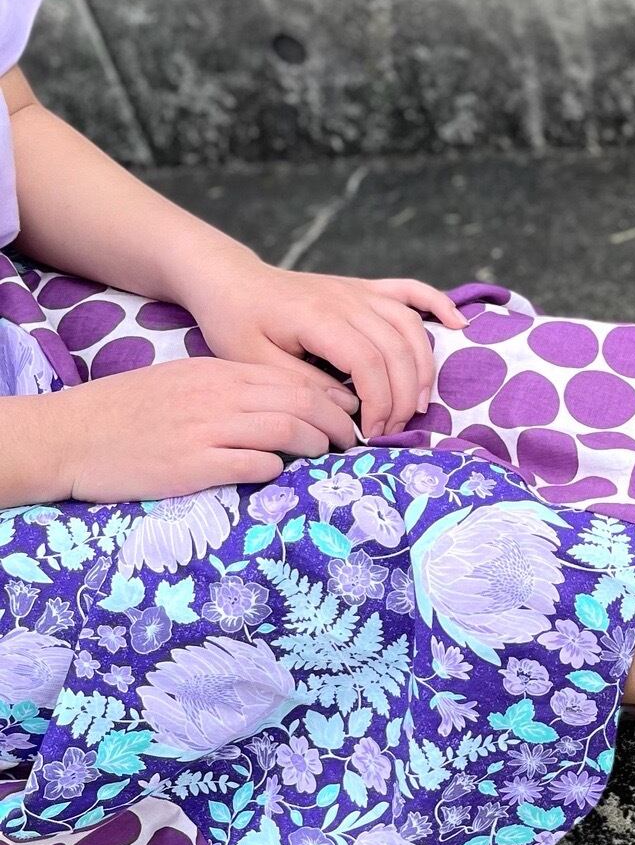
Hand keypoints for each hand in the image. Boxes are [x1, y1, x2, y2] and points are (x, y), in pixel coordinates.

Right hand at [34, 358, 364, 503]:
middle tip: (353, 440)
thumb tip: (279, 407)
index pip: (291, 379)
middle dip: (336, 422)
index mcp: (216, 372)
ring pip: (285, 429)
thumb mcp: (182, 383)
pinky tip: (279, 473)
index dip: (329, 397)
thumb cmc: (128, 412)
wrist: (71, 435)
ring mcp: (205, 429)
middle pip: (299, 402)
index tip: (348, 413)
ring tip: (327, 456)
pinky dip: (275, 468)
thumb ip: (228, 391)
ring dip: (315, 444)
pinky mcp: (192, 465)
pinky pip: (252, 464)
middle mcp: (217, 395)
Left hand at [183, 257, 466, 439]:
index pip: (369, 363)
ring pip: (411, 327)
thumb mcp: (255, 364)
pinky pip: (412, 291)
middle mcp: (347, 299)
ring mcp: (359, 291)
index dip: (379, 402)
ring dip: (423, 368)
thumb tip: (349, 408)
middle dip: (403, 396)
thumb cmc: (236, 324)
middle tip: (393, 430)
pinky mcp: (365, 288)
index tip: (372, 433)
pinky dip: (439, 306)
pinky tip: (458, 325)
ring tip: (417, 404)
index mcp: (318, 317)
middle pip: (398, 349)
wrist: (230, 281)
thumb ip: (304, 386)